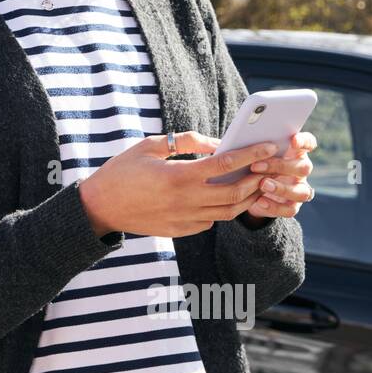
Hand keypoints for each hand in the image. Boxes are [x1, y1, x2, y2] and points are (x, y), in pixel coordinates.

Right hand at [79, 131, 284, 238]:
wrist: (100, 207)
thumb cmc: (122, 171)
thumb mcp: (150, 146)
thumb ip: (186, 142)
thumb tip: (217, 142)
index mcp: (177, 176)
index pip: (225, 164)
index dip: (251, 153)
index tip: (269, 146)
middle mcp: (185, 200)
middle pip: (235, 192)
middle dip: (258, 178)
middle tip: (271, 167)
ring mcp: (184, 219)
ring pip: (228, 212)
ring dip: (247, 198)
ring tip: (257, 184)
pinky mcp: (180, 230)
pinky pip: (212, 222)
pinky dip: (224, 210)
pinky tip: (226, 198)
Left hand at [243, 131, 316, 218]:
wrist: (247, 190)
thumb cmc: (251, 164)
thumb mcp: (251, 154)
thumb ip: (254, 148)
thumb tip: (239, 142)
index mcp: (295, 152)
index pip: (308, 143)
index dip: (304, 141)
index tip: (293, 140)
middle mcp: (300, 170)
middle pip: (303, 167)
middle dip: (280, 166)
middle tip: (255, 166)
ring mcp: (299, 189)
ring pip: (301, 191)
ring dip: (281, 188)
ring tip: (261, 185)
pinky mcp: (292, 206)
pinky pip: (290, 209)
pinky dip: (275, 206)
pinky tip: (259, 201)